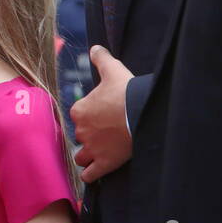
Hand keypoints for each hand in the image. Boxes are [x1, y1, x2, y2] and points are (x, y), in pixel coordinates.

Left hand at [71, 46, 133, 183]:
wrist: (143, 112)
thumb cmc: (127, 92)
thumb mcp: (113, 71)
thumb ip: (102, 59)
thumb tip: (95, 48)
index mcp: (79, 110)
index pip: (78, 116)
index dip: (88, 118)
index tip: (101, 117)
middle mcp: (81, 130)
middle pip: (80, 136)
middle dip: (89, 137)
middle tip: (105, 135)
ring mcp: (92, 148)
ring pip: (81, 156)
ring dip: (87, 156)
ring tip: (97, 154)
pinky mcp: (104, 163)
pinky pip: (90, 175)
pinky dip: (90, 175)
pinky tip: (93, 175)